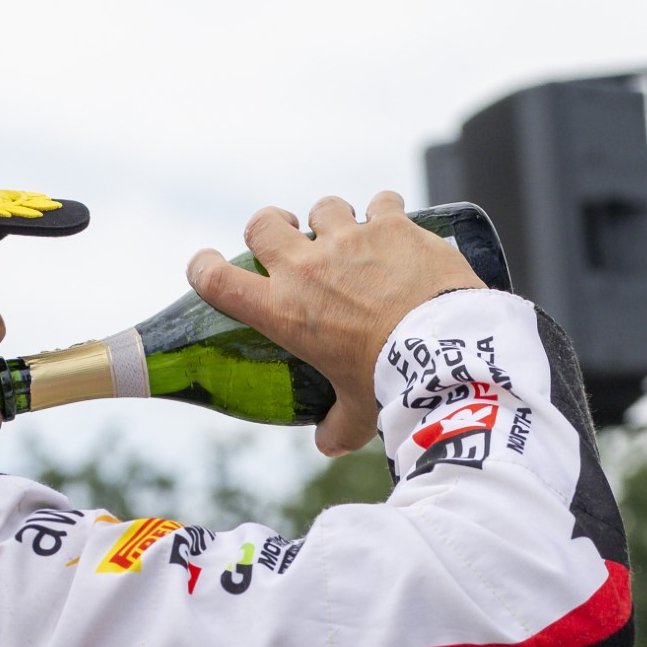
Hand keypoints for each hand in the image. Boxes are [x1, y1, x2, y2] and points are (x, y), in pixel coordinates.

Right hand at [186, 192, 484, 457]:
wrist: (443, 353)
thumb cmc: (390, 385)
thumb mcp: (356, 416)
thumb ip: (337, 427)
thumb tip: (328, 443)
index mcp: (282, 311)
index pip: (215, 279)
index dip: (203, 268)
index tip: (209, 267)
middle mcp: (306, 268)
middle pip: (262, 224)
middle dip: (269, 228)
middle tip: (288, 244)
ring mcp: (349, 240)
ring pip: (324, 207)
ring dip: (332, 221)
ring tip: (351, 240)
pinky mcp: (392, 226)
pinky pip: (381, 203)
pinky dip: (386, 215)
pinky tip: (396, 232)